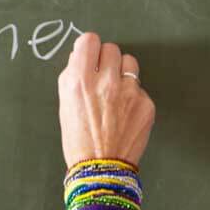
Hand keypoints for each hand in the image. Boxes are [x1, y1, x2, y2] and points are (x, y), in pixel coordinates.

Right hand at [57, 32, 154, 168]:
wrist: (101, 168)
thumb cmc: (78, 140)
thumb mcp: (65, 106)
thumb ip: (73, 78)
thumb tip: (81, 57)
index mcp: (79, 81)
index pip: (89, 40)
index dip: (88, 48)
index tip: (89, 55)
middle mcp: (104, 82)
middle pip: (111, 48)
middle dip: (106, 60)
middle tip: (102, 77)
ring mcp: (128, 92)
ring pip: (129, 62)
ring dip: (122, 72)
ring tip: (115, 92)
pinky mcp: (145, 103)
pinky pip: (139, 87)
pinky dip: (132, 96)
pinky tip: (124, 113)